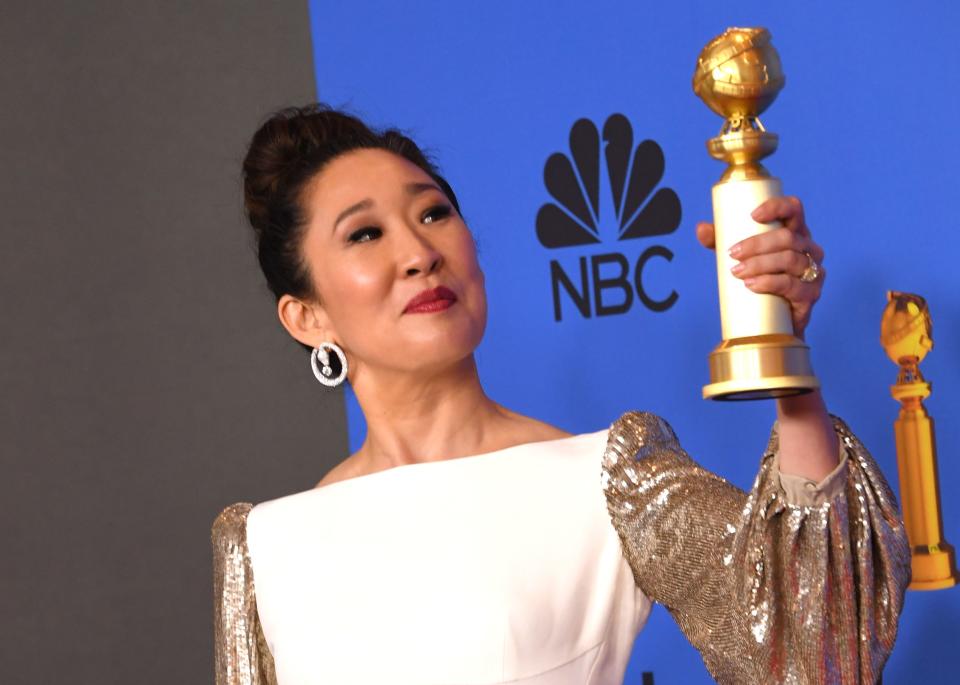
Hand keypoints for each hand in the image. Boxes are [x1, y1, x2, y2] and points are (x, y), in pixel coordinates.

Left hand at [695, 196, 824, 339]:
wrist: (773, 320)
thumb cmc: (758, 278)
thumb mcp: (739, 257)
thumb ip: (719, 241)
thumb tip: (701, 228)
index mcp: (795, 232)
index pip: (794, 209)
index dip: (777, 207)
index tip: (753, 215)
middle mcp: (809, 248)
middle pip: (788, 237)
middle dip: (757, 244)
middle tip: (732, 253)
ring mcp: (813, 271)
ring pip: (790, 260)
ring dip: (760, 264)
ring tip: (737, 272)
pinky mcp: (810, 294)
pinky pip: (792, 285)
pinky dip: (769, 283)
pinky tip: (752, 285)